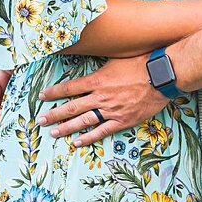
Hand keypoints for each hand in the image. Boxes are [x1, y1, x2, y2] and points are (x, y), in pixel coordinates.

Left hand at [37, 54, 166, 147]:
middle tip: (40, 120)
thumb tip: (90, 65)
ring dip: (66, 127)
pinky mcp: (122, 120)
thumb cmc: (140, 63)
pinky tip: (77, 142)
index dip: (54, 92)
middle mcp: (100, 96)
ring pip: (83, 121)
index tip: (42, 96)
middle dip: (54, 114)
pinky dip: (88, 137)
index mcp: (97, 80)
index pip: (69, 87)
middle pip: (71, 106)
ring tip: (53, 132)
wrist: (161, 76)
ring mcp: (110, 110)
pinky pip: (102, 131)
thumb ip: (100, 67)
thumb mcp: (115, 59)